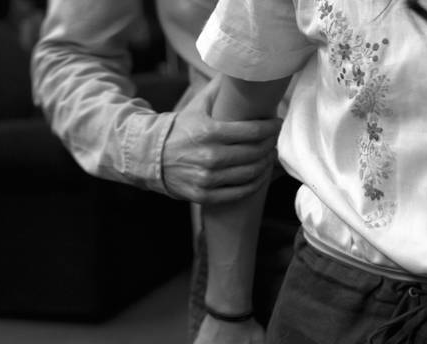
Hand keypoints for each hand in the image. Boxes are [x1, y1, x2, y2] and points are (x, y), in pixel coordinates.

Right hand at [163, 75, 281, 203]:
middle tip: (274, 139)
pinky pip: (239, 192)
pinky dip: (254, 184)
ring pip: (250, 173)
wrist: (149, 157)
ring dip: (265, 164)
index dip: (271, 128)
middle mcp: (209, 156)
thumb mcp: (197, 107)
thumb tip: (237, 64)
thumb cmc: (179, 129)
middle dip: (270, 145)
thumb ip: (219, 89)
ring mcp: (207, 178)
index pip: (253, 131)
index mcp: (209, 132)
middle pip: (255, 152)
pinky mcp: (204, 195)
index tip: (277, 123)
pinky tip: (259, 175)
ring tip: (269, 155)